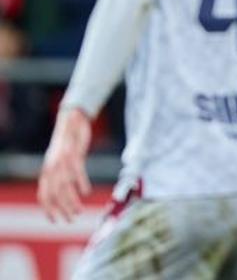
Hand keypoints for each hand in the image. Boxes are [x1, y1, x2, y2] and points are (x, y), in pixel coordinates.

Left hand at [38, 108, 92, 222]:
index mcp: (46, 172)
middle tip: (71, 219)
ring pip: (65, 186)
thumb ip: (58, 176)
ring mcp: (62, 161)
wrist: (70, 121)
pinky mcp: (74, 154)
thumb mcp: (59, 162)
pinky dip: (81, 184)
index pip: (43, 195)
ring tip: (79, 211)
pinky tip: (86, 192)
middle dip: (62, 209)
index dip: (48, 209)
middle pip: (54, 194)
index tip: (55, 221)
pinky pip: (77, 172)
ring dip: (71, 201)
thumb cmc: (67, 144)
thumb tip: (60, 194)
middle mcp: (52, 168)